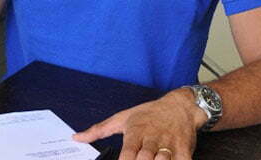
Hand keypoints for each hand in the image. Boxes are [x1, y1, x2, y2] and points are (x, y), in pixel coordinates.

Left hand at [73, 89, 205, 159]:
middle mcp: (152, 139)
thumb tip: (76, 138)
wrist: (179, 106)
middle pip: (145, 158)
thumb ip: (99, 130)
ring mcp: (169, 144)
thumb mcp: (122, 118)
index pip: (128, 152)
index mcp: (135, 132)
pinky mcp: (185, 150)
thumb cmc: (148, 114)